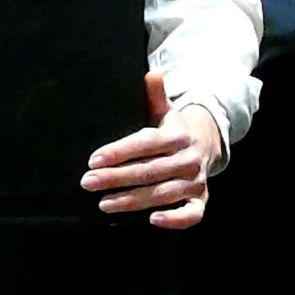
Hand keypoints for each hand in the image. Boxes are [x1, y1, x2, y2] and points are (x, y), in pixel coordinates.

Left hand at [80, 72, 221, 229]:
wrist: (206, 143)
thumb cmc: (173, 128)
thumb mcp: (165, 109)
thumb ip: (155, 95)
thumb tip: (152, 74)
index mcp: (176, 135)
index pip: (144, 144)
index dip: (118, 152)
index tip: (93, 160)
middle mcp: (187, 159)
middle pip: (148, 171)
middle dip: (116, 178)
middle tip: (88, 183)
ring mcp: (195, 182)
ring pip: (163, 194)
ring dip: (133, 200)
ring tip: (104, 203)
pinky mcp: (200, 200)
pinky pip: (192, 214)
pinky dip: (175, 220)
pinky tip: (152, 220)